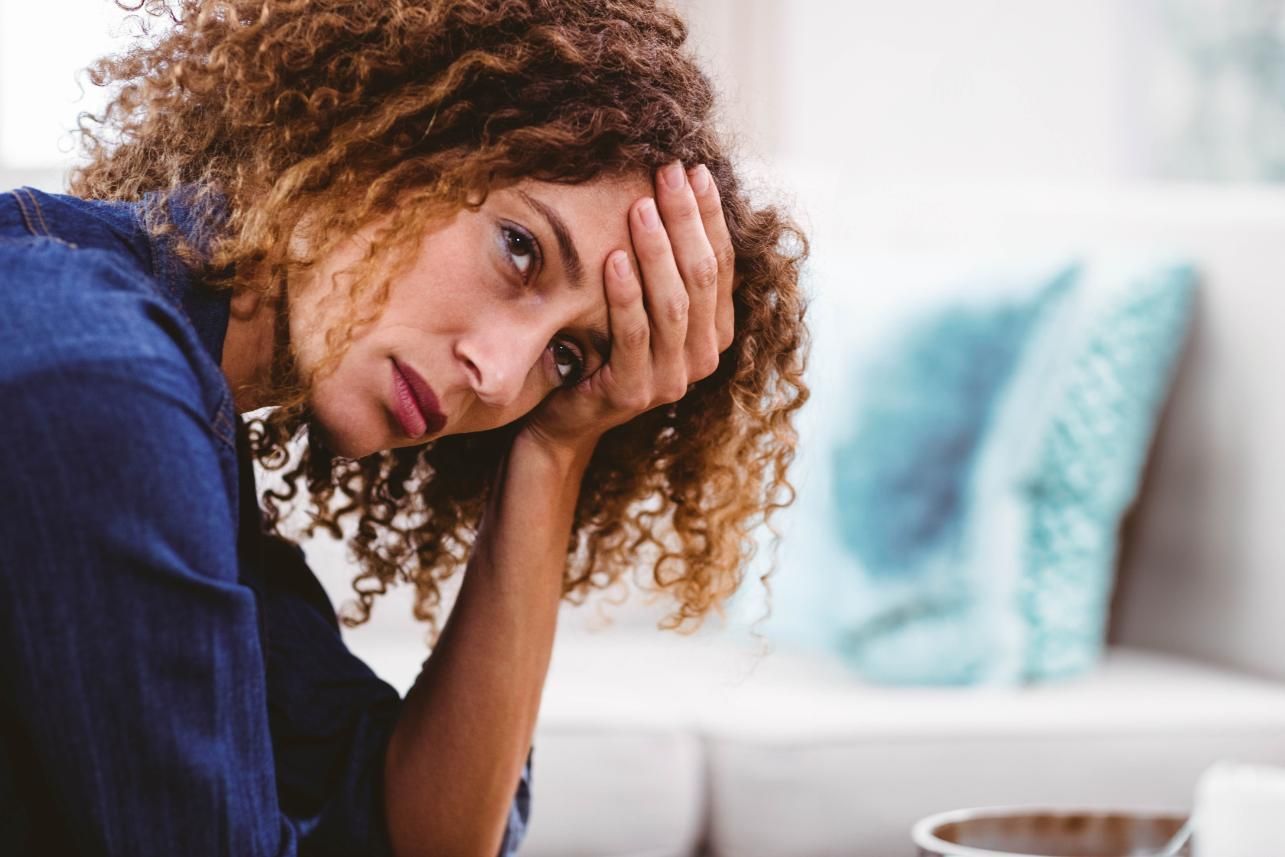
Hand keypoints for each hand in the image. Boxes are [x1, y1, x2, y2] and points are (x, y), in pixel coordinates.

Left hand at [520, 161, 735, 458]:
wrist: (565, 415)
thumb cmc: (603, 345)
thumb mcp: (642, 304)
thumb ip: (664, 267)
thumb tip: (672, 189)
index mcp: (714, 332)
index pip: (721, 263)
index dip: (710, 216)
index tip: (694, 170)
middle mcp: (702, 357)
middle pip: (702, 277)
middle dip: (686, 220)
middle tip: (667, 173)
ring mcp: (672, 380)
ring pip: (673, 305)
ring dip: (658, 251)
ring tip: (640, 206)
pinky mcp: (635, 393)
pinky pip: (634, 336)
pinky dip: (626, 296)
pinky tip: (614, 258)